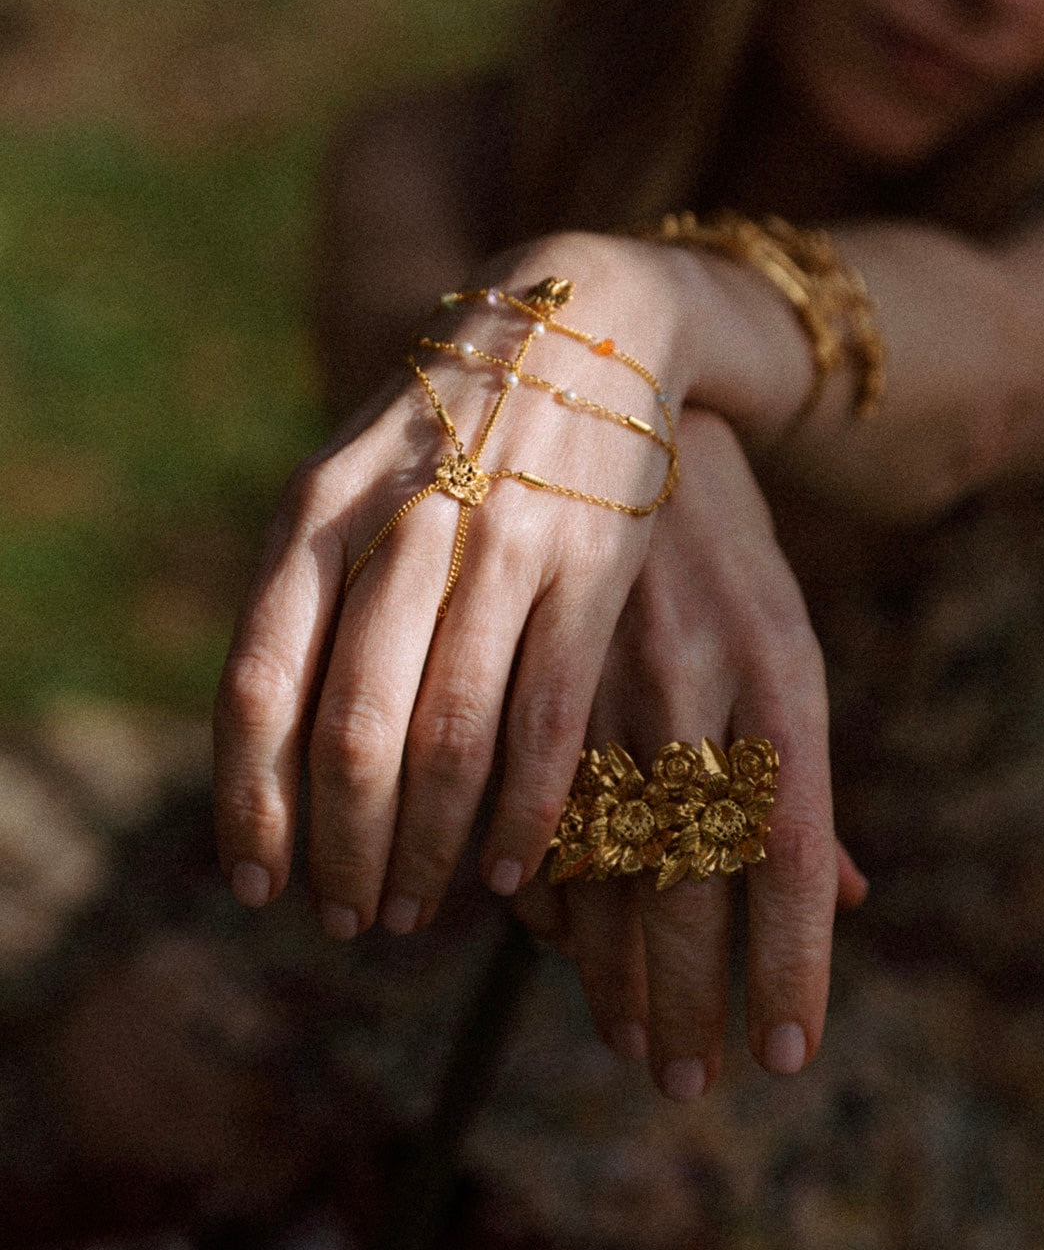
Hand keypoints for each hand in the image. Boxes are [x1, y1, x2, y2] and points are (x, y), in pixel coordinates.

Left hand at [213, 234, 701, 936]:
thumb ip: (305, 606)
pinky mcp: (589, 564)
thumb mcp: (344, 490)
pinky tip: (509, 870)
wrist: (571, 331)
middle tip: (349, 918)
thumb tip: (269, 764)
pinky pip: (548, 717)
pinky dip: (523, 811)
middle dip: (343, 849)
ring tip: (418, 908)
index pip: (257, 683)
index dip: (249, 799)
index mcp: (315, 513)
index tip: (255, 884)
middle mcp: (399, 529)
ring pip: (449, 737)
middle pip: (350, 731)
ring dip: (427, 848)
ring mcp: (500, 544)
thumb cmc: (440, 437)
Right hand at [513, 408, 866, 1098]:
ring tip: (624, 1043)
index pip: (790, 847)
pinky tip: (545, 944)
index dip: (788, 958)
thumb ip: (799, 775)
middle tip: (685, 1078)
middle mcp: (694, 674)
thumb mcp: (777, 640)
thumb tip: (849, 897)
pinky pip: (522, 792)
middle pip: (695, 873)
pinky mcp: (517, 658)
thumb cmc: (712, 547)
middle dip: (690, 991)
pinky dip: (533, 880)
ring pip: (595, 845)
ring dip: (605, 963)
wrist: (605, 393)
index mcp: (778, 669)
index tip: (779, 1051)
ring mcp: (599, 666)